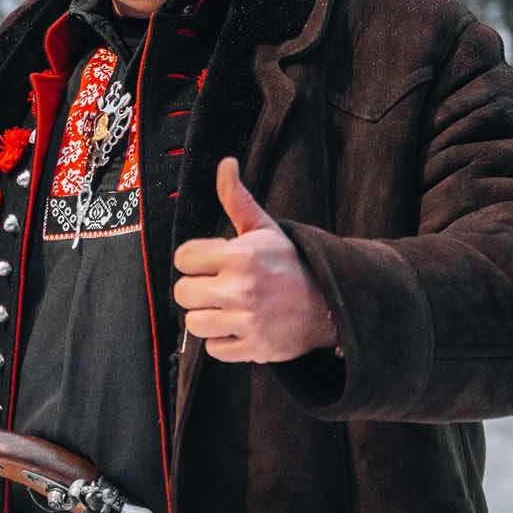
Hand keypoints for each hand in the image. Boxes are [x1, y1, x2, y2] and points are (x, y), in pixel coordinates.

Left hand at [171, 157, 337, 362]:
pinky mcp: (253, 347)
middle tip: (218, 286)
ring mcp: (247, 320)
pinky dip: (223, 341)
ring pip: (193, 323)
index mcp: (240, 255)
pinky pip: (213, 349)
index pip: (183, 258)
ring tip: (227, 308)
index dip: (193, 260)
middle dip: (197, 289)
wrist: (329, 302)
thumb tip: (226, 163)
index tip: (209, 262)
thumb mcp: (263, 228)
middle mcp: (241, 288)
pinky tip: (239, 326)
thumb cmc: (289, 263)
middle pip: (183, 293)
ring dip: (207, 317)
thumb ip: (237, 198)